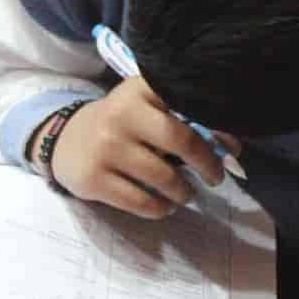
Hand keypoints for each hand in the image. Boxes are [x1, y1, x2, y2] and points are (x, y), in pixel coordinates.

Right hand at [48, 77, 235, 216]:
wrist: (65, 140)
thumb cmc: (122, 125)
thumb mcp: (147, 110)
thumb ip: (185, 120)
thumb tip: (233, 149)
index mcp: (139, 89)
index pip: (187, 103)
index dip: (217, 127)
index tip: (232, 148)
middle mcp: (121, 114)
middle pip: (180, 139)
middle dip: (207, 164)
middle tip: (216, 177)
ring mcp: (106, 148)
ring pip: (163, 178)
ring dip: (184, 191)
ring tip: (186, 193)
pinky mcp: (94, 179)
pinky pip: (142, 202)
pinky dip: (161, 208)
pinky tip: (164, 205)